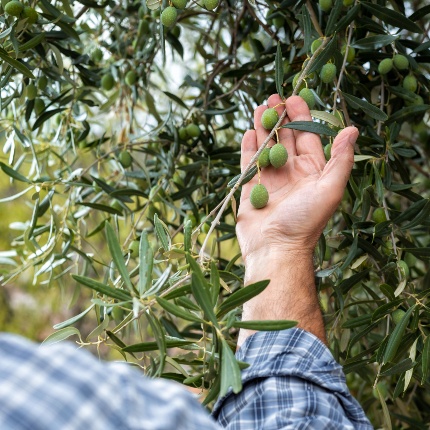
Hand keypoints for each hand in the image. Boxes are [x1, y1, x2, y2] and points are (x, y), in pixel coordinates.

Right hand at [237, 94, 357, 262]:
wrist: (275, 247)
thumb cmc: (305, 221)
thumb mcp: (330, 189)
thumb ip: (340, 160)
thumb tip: (352, 129)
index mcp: (311, 171)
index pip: (306, 137)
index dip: (301, 116)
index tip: (294, 97)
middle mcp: (291, 172)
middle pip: (284, 138)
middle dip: (279, 117)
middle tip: (272, 97)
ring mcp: (270, 179)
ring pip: (266, 147)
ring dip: (263, 127)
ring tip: (259, 108)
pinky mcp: (251, 187)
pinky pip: (249, 163)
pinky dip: (248, 147)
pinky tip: (248, 132)